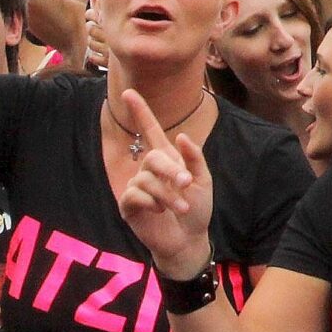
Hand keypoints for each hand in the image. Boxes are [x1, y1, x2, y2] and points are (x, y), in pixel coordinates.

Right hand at [112, 87, 214, 276]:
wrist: (189, 239)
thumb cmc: (197, 208)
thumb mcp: (203, 180)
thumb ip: (194, 158)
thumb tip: (182, 136)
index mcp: (166, 159)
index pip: (150, 131)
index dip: (140, 112)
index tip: (129, 92)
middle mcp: (148, 169)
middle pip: (153, 157)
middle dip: (171, 170)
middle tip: (186, 184)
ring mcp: (137, 187)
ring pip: (146, 179)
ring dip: (167, 194)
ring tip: (181, 206)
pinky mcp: (129, 205)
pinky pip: (135, 195)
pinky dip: (152, 203)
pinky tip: (160, 212)